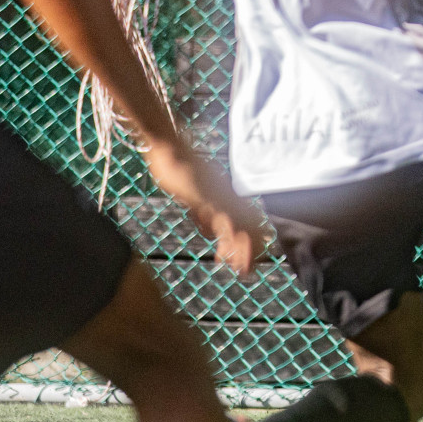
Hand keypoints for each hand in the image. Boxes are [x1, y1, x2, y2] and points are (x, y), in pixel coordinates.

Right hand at [144, 140, 265, 278]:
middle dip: (250, 251)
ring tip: (242, 271)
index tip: (252, 260)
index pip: (247, 222)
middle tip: (250, 273)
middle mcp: (228, 197)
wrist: (170, 148)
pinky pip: (219, 219)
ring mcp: (218, 196)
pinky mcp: (205, 196)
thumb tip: (211, 232)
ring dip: (240, 250)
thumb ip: (204, 213)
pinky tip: (224, 253)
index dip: (251, 242)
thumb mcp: (195, 196)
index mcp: (227, 197)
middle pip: (247, 227)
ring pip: (237, 227)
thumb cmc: (179, 169)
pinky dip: (225, 238)